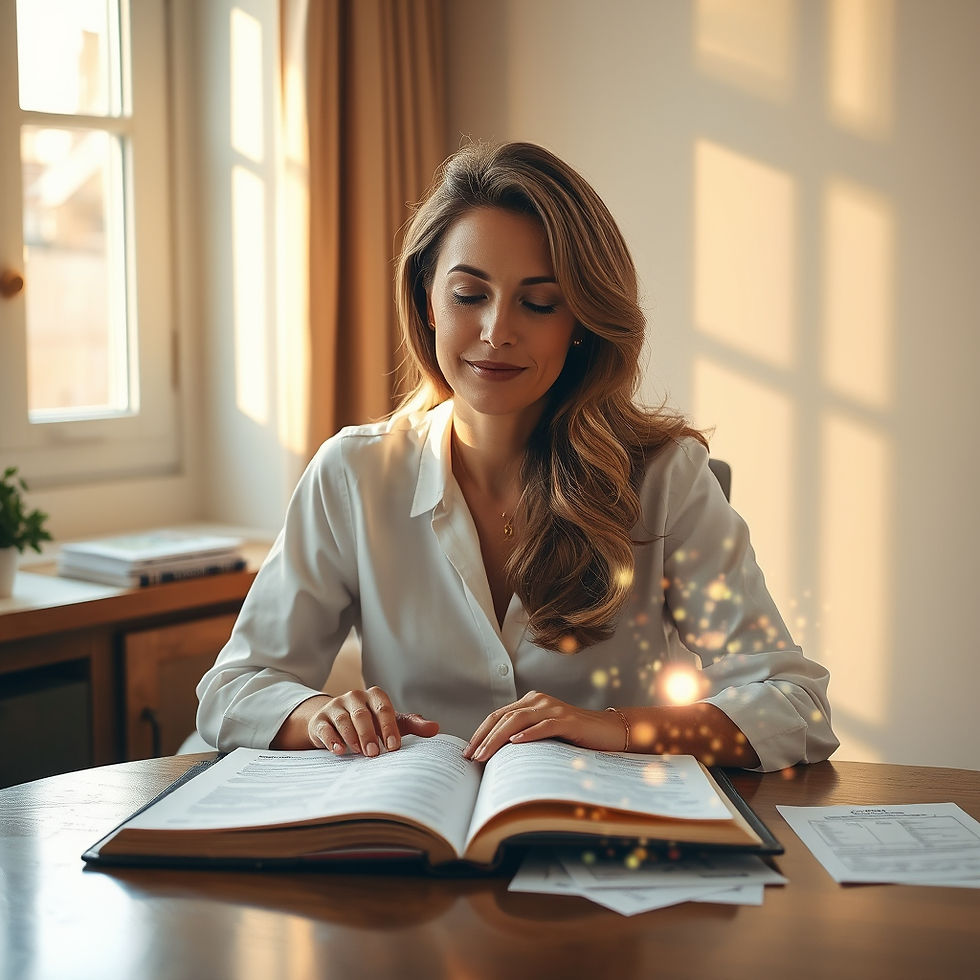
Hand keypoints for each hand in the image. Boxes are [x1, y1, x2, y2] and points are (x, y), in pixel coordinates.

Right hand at [308, 686, 438, 756]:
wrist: (337, 723)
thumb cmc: (372, 724)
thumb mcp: (393, 723)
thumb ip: (414, 725)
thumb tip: (436, 729)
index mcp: (374, 696)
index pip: (384, 708)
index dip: (389, 727)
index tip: (394, 747)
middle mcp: (354, 697)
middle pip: (362, 714)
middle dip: (369, 734)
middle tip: (375, 754)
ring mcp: (335, 707)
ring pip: (343, 720)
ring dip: (352, 737)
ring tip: (359, 753)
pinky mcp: (320, 720)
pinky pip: (325, 728)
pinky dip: (332, 739)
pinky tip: (339, 751)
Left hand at [462, 691, 627, 761]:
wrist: (609, 731)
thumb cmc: (574, 736)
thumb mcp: (544, 734)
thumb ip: (524, 736)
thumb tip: (494, 757)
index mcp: (531, 701)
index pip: (498, 715)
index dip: (481, 732)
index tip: (467, 752)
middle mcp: (539, 700)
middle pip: (504, 717)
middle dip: (484, 738)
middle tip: (471, 757)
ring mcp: (554, 708)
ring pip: (519, 721)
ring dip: (498, 739)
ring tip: (485, 755)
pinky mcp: (568, 720)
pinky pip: (545, 726)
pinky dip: (529, 734)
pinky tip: (516, 743)